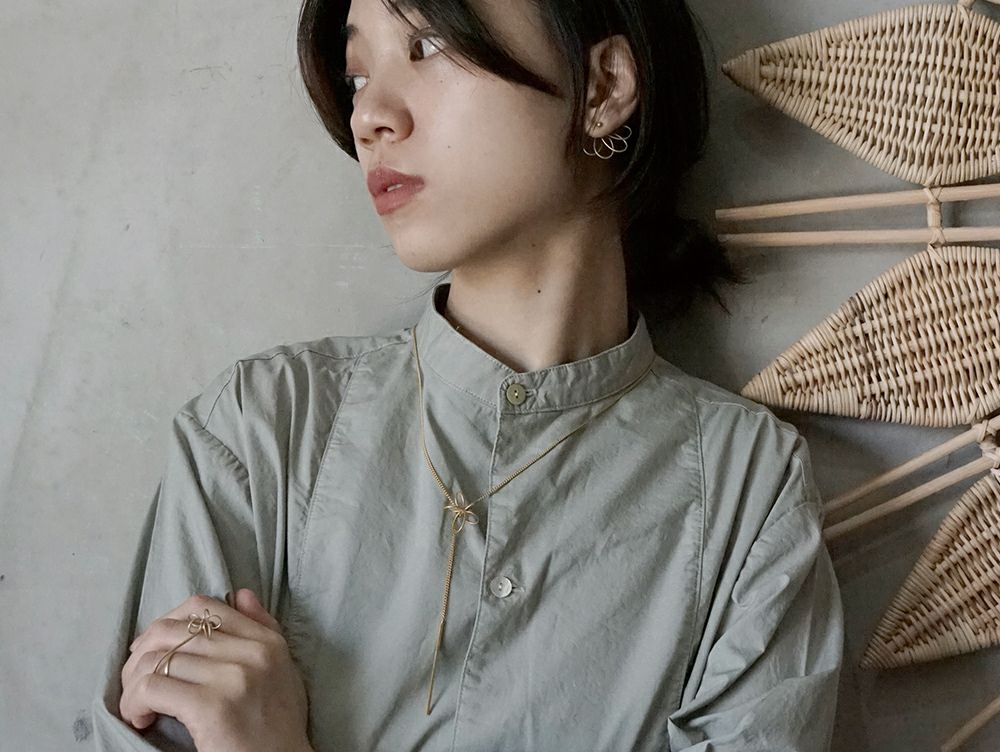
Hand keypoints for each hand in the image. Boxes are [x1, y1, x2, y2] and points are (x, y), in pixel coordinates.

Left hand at [120, 589, 312, 751]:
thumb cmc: (277, 725)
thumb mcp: (282, 670)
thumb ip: (264, 629)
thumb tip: (242, 593)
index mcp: (266, 641)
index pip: (205, 607)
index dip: (167, 621)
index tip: (154, 648)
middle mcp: (252, 653)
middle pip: (173, 630)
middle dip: (142, 653)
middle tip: (136, 680)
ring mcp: (233, 678)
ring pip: (158, 659)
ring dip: (134, 684)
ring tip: (137, 706)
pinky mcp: (211, 707)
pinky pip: (153, 687)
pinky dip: (135, 702)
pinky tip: (141, 719)